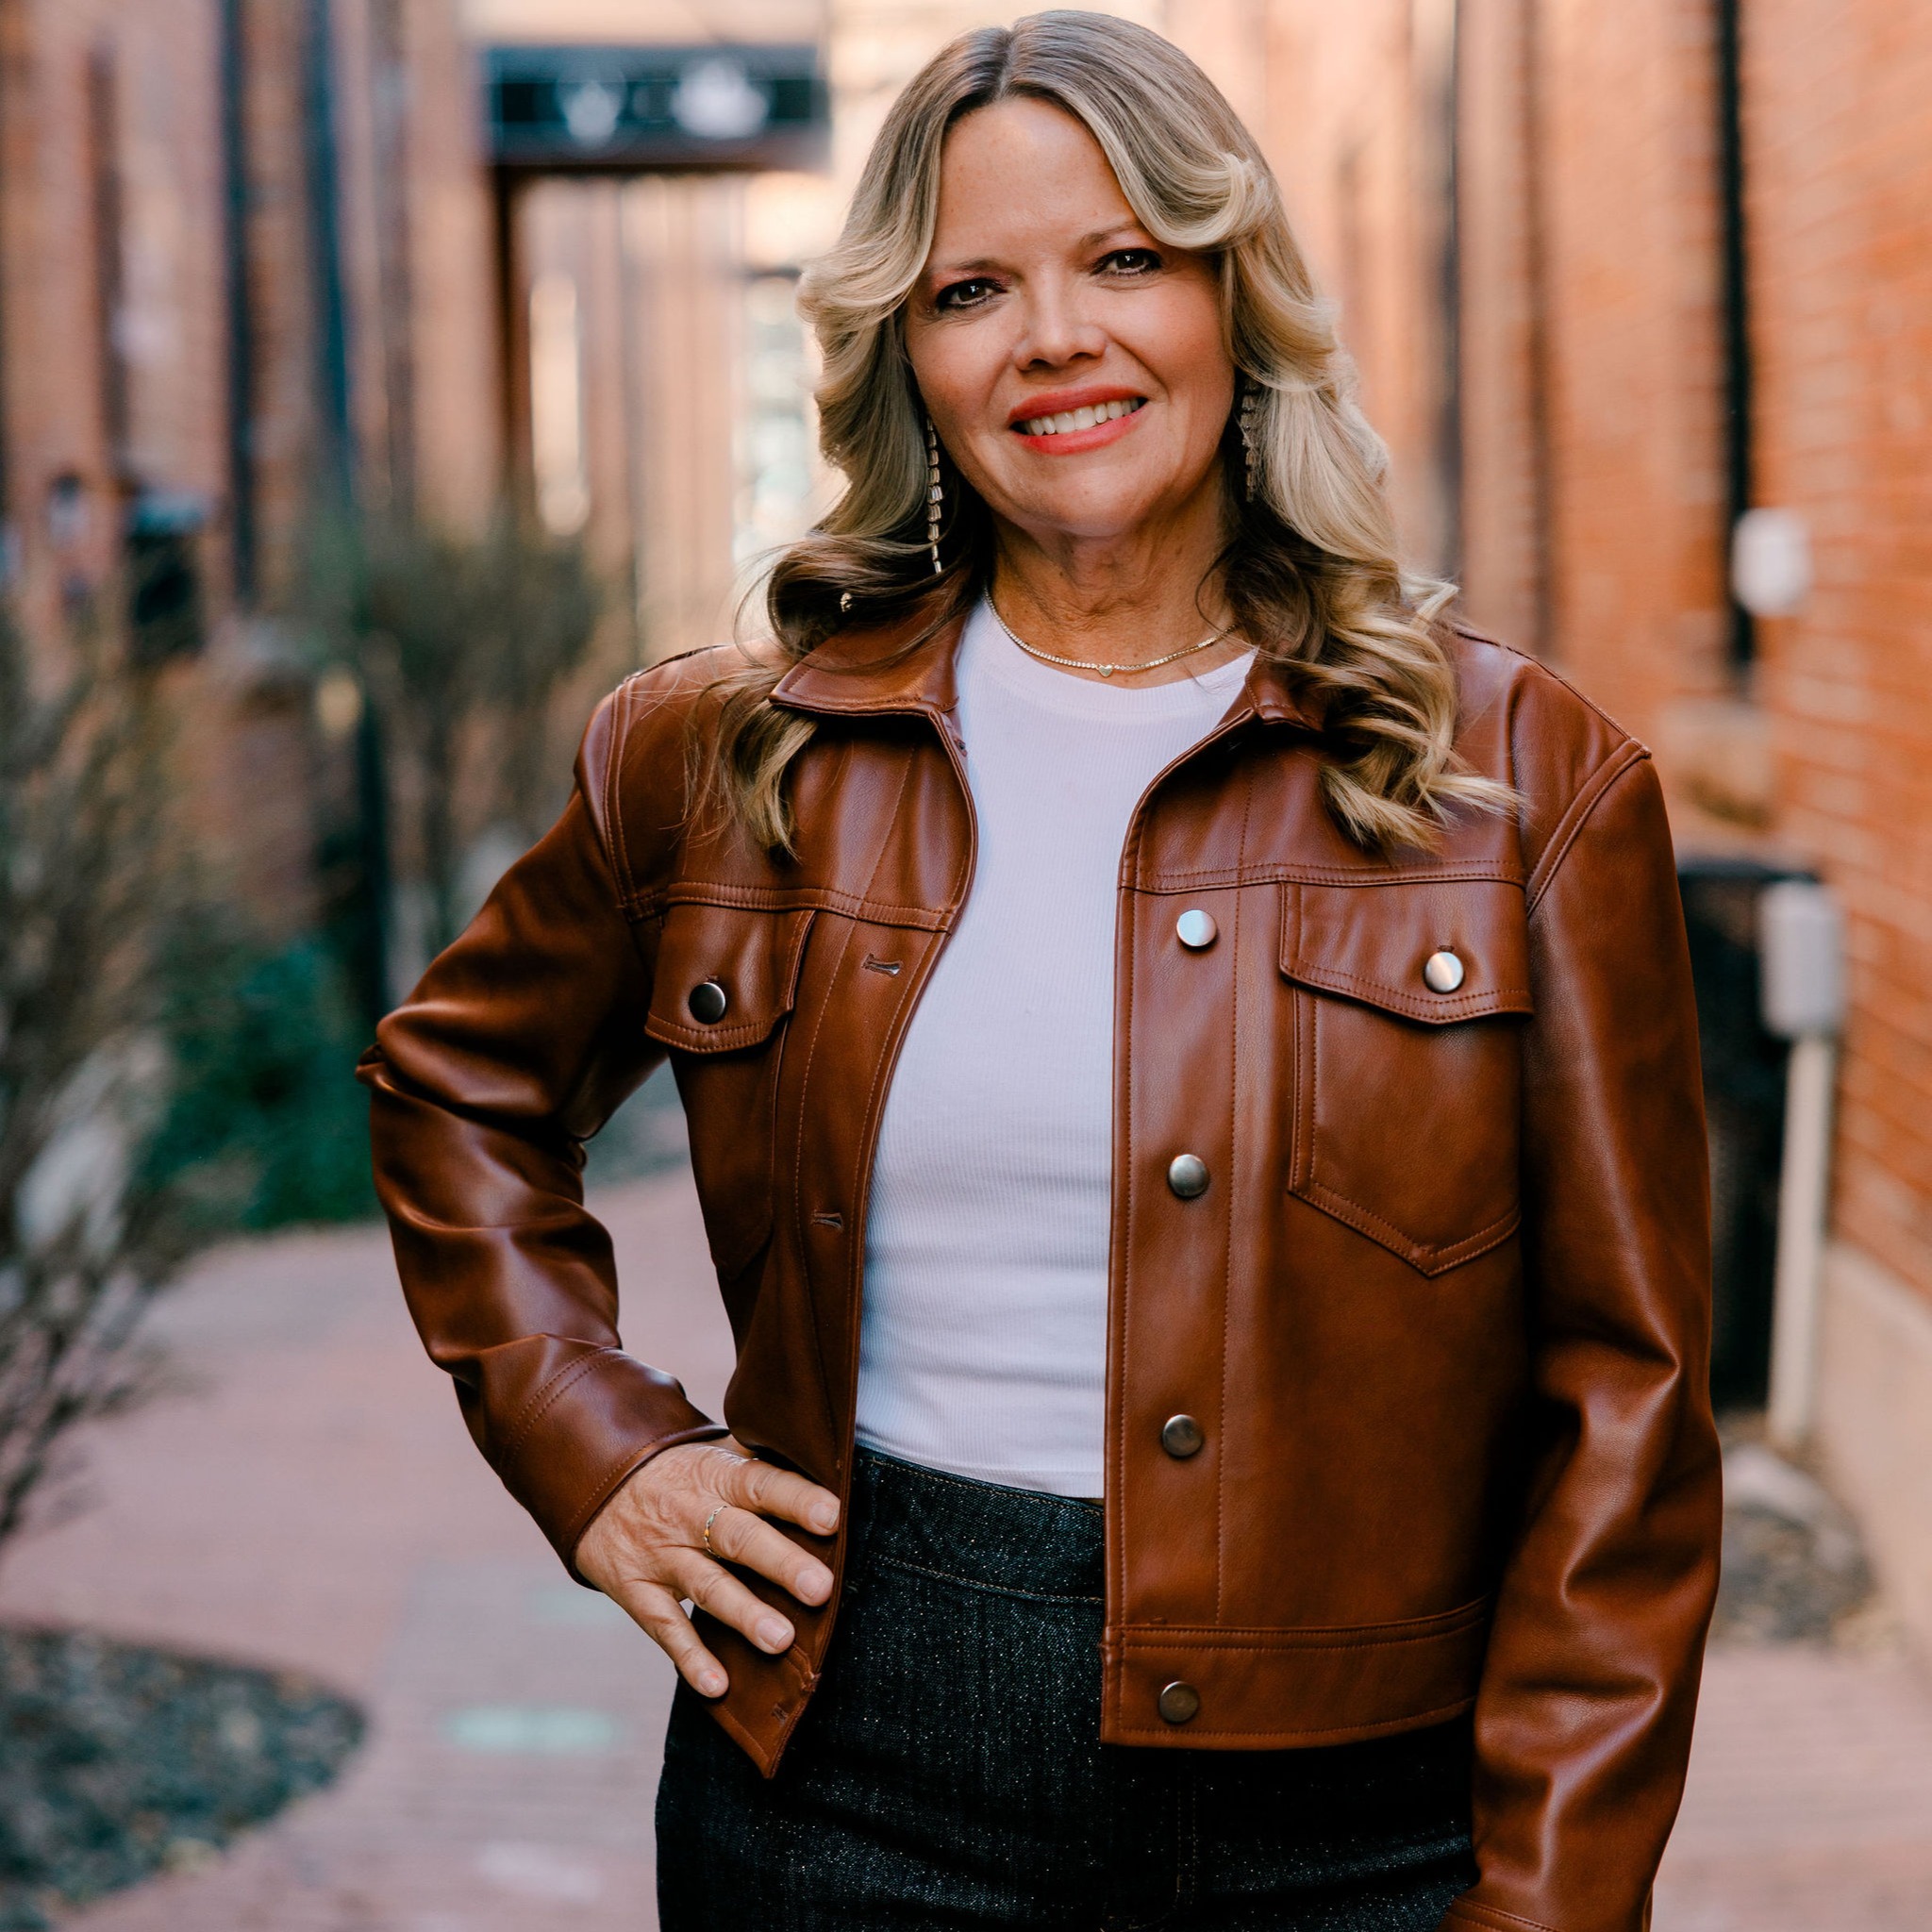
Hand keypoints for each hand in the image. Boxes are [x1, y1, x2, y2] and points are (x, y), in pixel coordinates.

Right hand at [574, 1436, 839, 1697]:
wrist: (598, 1483)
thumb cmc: (684, 1473)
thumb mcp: (717, 1454)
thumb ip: (765, 1461)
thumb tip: (832, 1464)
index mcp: (718, 1476)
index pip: (761, 1484)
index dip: (795, 1500)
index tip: (832, 1518)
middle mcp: (690, 1514)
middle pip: (739, 1538)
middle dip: (780, 1563)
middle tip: (820, 1588)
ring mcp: (661, 1554)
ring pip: (707, 1586)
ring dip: (744, 1614)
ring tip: (781, 1640)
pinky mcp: (637, 1591)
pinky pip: (665, 1627)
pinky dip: (691, 1658)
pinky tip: (718, 1686)